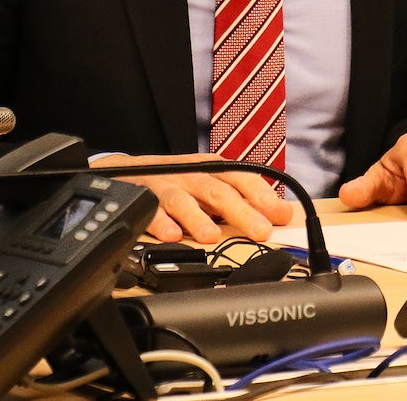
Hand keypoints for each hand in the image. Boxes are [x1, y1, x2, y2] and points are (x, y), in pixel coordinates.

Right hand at [89, 152, 294, 242]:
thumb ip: (243, 200)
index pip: (242, 178)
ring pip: (183, 200)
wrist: (124, 171)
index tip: (281, 214)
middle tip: (260, 231)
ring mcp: (164, 185)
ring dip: (198, 218)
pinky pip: (149, 210)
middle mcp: (190, 175)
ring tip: (211, 236)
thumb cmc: (176, 182)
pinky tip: (170, 236)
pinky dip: (160, 222)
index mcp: (211, 169)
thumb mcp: (209, 185)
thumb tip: (282, 214)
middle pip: (218, 190)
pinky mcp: (140, 197)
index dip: (262, 195)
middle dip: (241, 211)